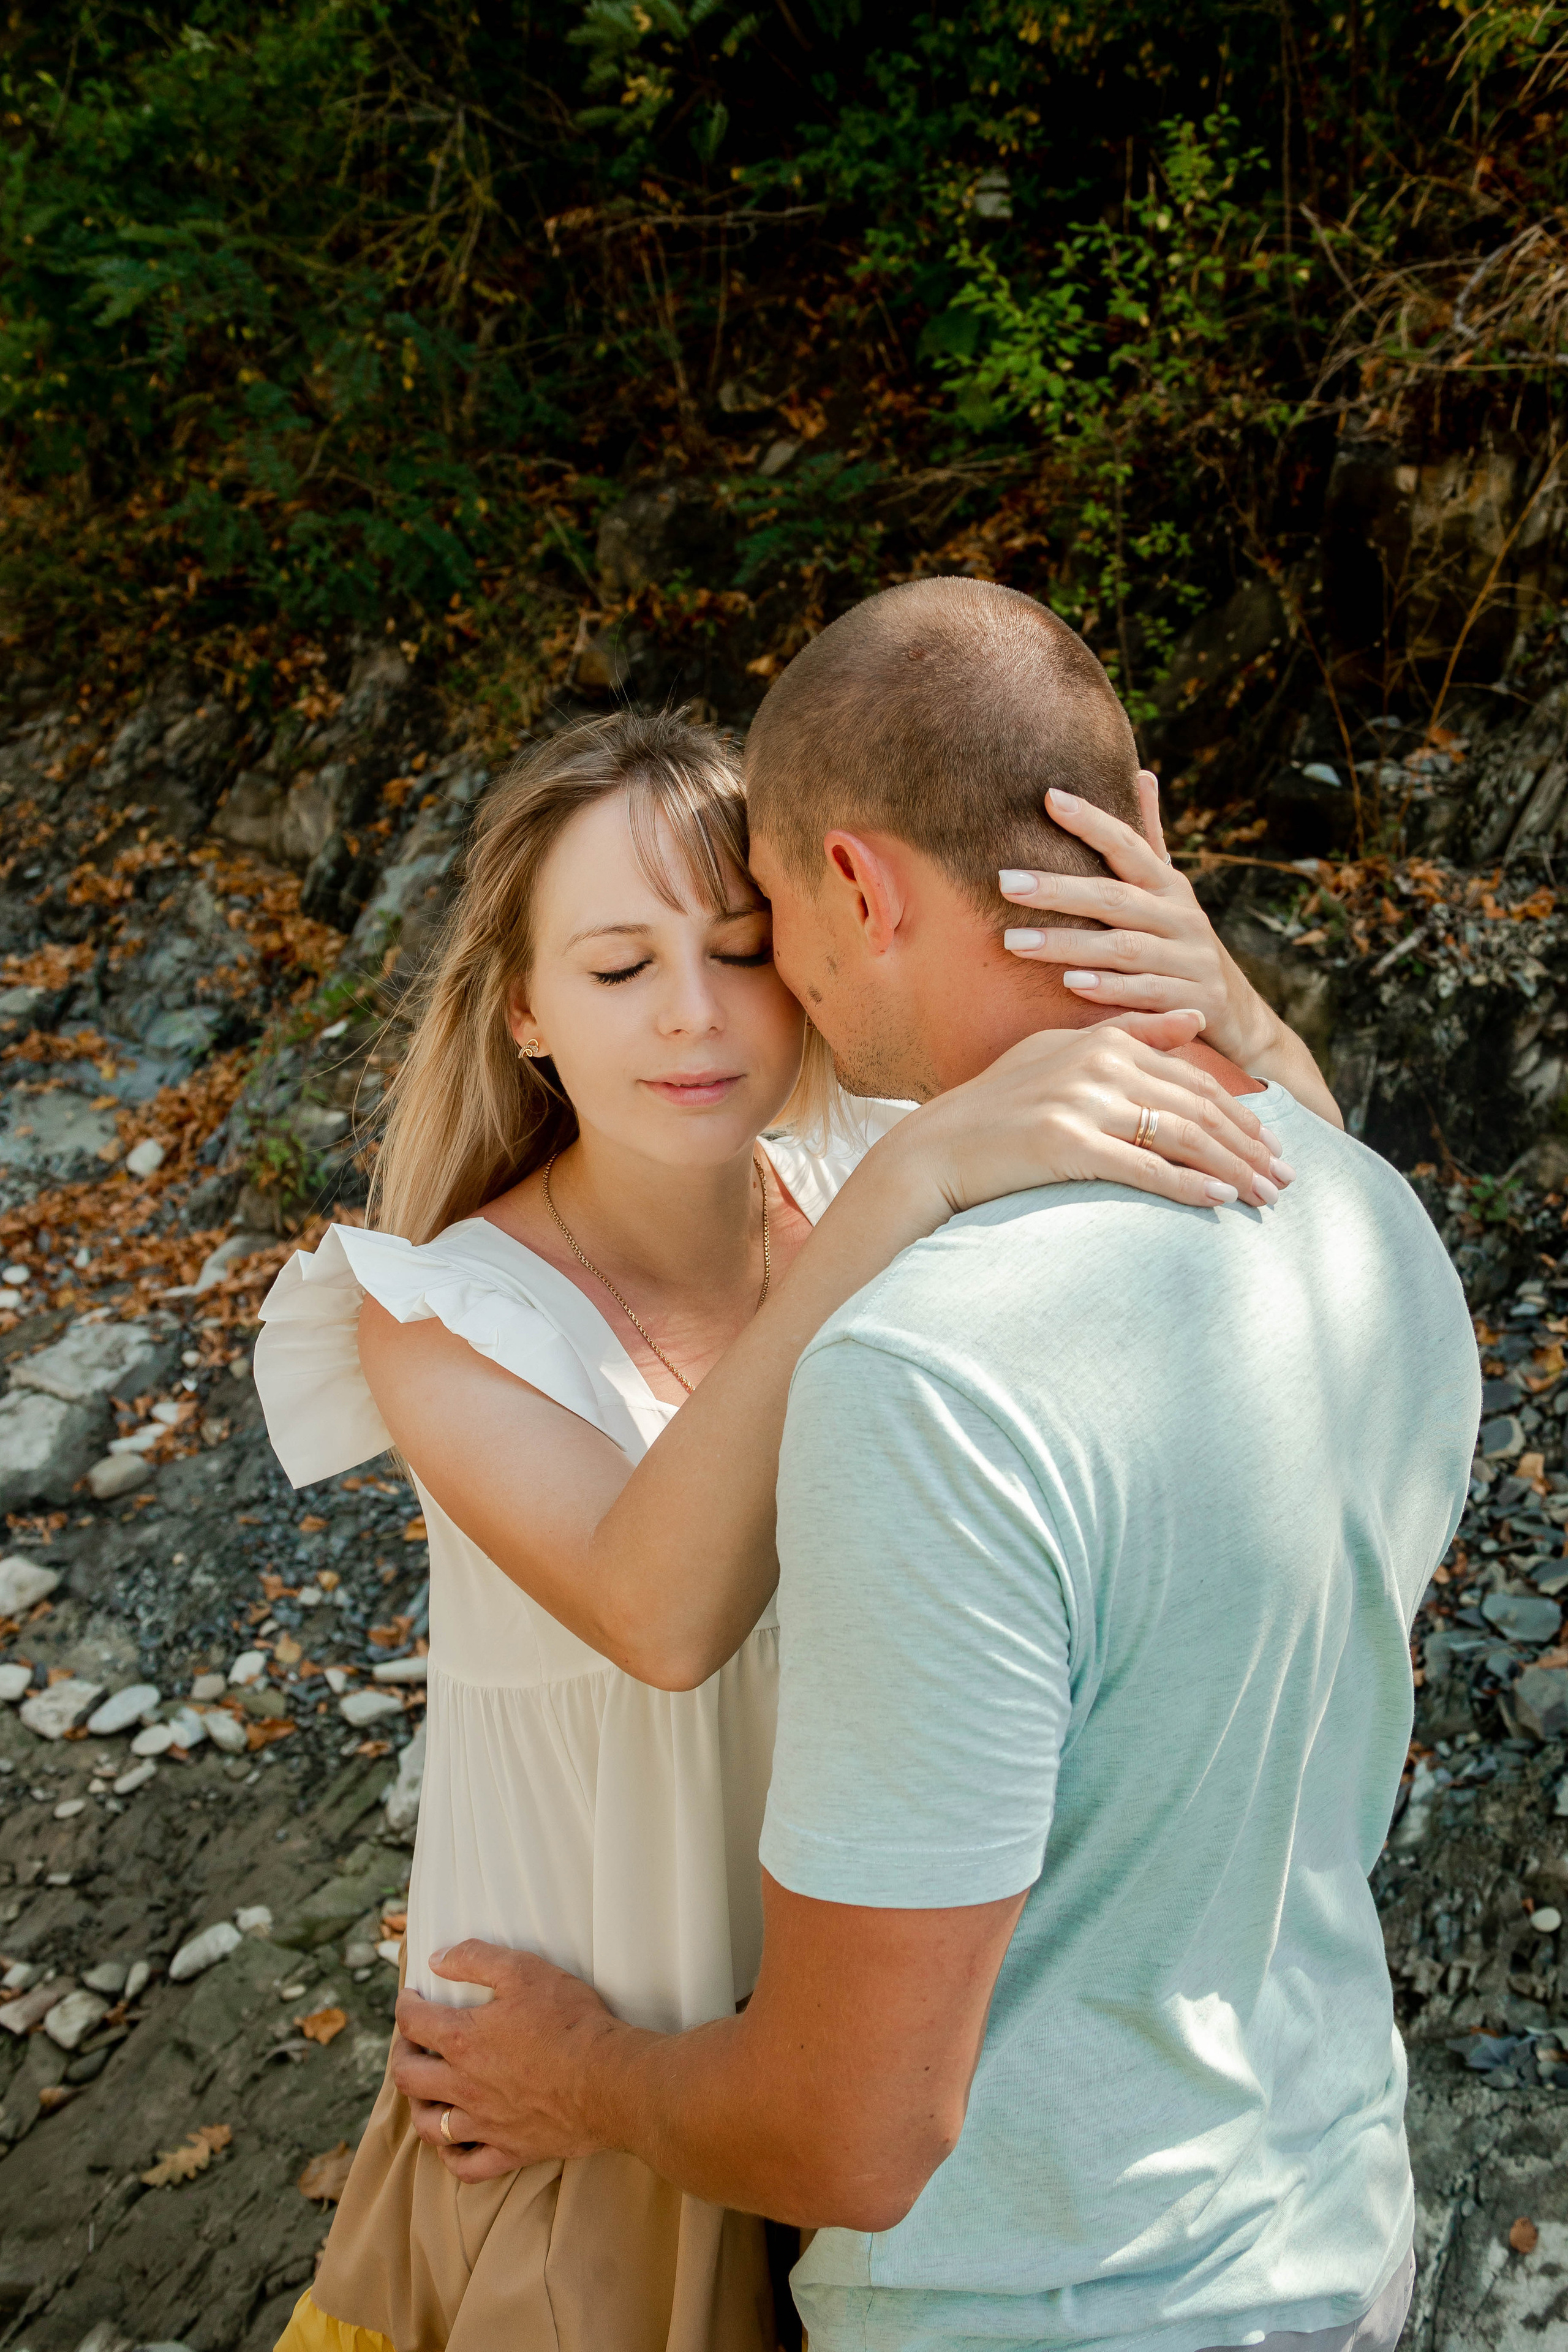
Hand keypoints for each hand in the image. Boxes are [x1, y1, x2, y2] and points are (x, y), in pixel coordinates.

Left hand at [391, 1941, 622, 2182]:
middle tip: (409, 2042)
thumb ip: (476, 1959)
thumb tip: (437, 1959)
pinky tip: (453, 2142)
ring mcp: (484, 2124)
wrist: (609, 2080)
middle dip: (400, 2054)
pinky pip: (465, 2166)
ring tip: (426, 2090)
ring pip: (429, 2125)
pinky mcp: (509, 2150)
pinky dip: (451, 2155)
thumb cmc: (571, 2021)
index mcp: (464, 2040)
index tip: (410, 1997)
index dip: (404, 2005)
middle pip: (407, 2077)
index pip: (413, 2022)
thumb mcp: (525, 1971)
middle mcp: (464, 2086)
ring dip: (419, 2105)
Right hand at [895, 1013, 1291, 1212]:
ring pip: (1180, 1136)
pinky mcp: (1065, 1141)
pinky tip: (1219, 1199)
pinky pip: (1143, 1166)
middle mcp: (1098, 1064)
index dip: (1241, 1116)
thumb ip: (1129, 1035)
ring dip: (1231, 1169)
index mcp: (1104, 1042)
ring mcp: (1081, 1101)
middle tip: (1285, 1179)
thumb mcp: (1060, 1054)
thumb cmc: (997, 1108)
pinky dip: (1187, 1184)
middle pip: (1197, 1108)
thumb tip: (1193, 1018)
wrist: (935, 1149)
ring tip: (1263, 1196)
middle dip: (1249, 1146)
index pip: (1193, 1082)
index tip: (1273, 1148)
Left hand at [999, 779, 1282, 1071]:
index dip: (1092, 821)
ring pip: (1124, 949)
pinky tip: (1070, 984)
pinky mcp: (1191, 1004)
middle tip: (1004, 882)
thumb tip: (1141, 773)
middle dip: (1059, 889)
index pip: (1128, 845)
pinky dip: (1110, 990)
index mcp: (1169, 887)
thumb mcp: (1170, 891)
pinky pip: (1146, 994)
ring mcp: (1190, 961)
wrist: (1235, 1014)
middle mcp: (1181, 918)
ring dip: (1069, 945)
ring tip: (1015, 941)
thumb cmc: (1180, 943)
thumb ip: (1150, 840)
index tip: (1049, 798)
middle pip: (1116, 898)